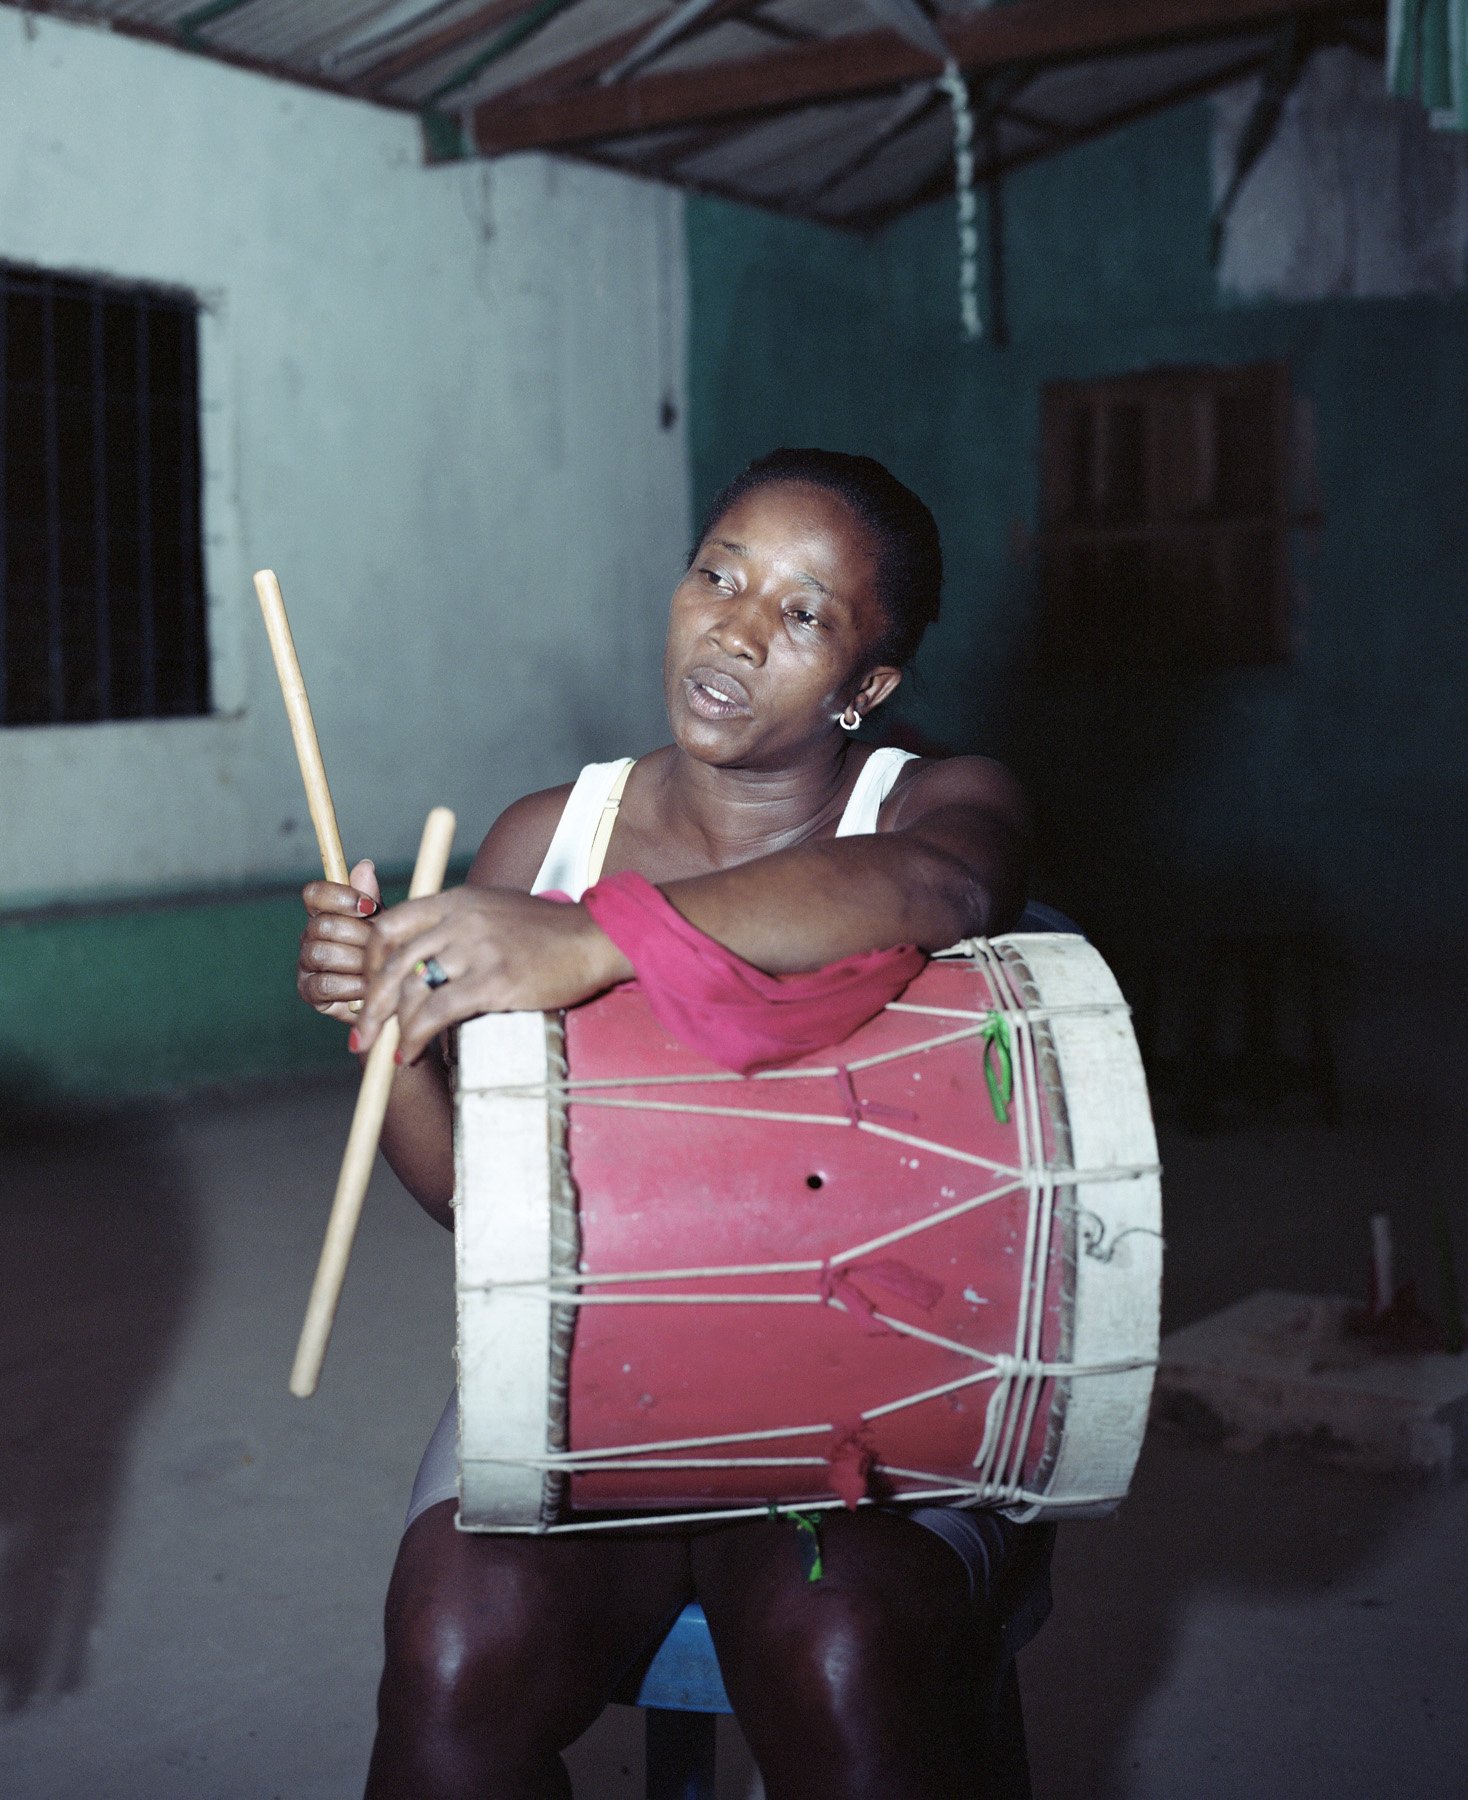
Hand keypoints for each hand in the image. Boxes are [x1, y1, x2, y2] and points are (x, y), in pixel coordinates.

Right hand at [297, 858, 381, 1023]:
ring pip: (322, 953)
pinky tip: (367, 987)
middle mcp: (310, 936)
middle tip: (381, 946)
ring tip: (376, 968)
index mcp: (325, 914)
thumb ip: (372, 898)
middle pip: (322, 925)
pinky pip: (324, 984)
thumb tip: (365, 866)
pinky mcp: (308, 992)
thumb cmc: (384, 953)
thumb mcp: (384, 924)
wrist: (389, 994)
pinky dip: (350, 986)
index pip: (314, 894)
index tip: (370, 907)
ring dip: (356, 962)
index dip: (339, 896)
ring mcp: (306, 963)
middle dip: (359, 935)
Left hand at [353, 886, 632, 1063]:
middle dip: (370, 1004)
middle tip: (362, 1034)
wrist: (594, 937)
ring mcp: (477, 949)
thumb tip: (422, 959)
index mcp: (456, 900)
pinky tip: (413, 1054)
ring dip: (393, 1028)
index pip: (389, 925)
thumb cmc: (547, 932)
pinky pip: (437, 1012)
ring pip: (411, 990)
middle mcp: (460, 920)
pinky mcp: (494, 980)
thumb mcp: (494, 910)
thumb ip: (456, 925)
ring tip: (391, 1051)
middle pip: (392, 962)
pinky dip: (416, 1038)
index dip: (369, 962)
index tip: (367, 990)